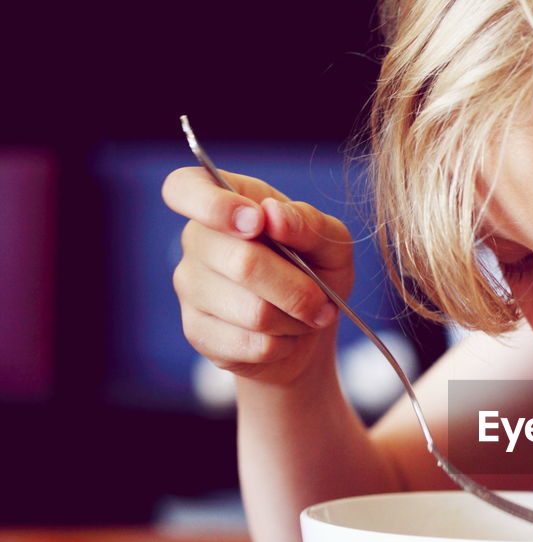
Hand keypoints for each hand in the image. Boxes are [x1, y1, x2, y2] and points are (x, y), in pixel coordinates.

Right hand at [162, 166, 355, 386]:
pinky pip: (252, 345)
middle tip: (320, 299)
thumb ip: (309, 222)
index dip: (213, 205)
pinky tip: (283, 336)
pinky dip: (285, 344)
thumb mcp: (329, 242)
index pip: (184, 187)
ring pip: (254, 312)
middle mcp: (197, 240)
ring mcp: (190, 287)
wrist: (309, 326)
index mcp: (225, 201)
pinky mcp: (197, 332)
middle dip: (299, 289)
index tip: (256, 221)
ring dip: (296, 319)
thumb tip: (274, 215)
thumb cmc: (315, 271)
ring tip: (303, 315)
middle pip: (243, 263)